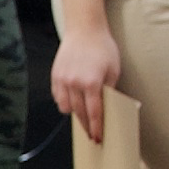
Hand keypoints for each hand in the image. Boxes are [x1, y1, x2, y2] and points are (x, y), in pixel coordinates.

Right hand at [51, 19, 123, 139]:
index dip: (96, 128)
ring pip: (66, 107)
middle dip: (86, 126)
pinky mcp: (55, 75)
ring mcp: (63, 79)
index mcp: (92, 82)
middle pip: (79, 113)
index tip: (98, 138)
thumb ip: (109, 90)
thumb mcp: (113, 69)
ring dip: (75, 114)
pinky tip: (72, 102)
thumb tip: (107, 107)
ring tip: (82, 116)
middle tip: (91, 134)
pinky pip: (58, 97)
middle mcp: (75, 83)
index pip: (94, 113)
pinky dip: (65, 102)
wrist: (84, 29)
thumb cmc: (102, 47)